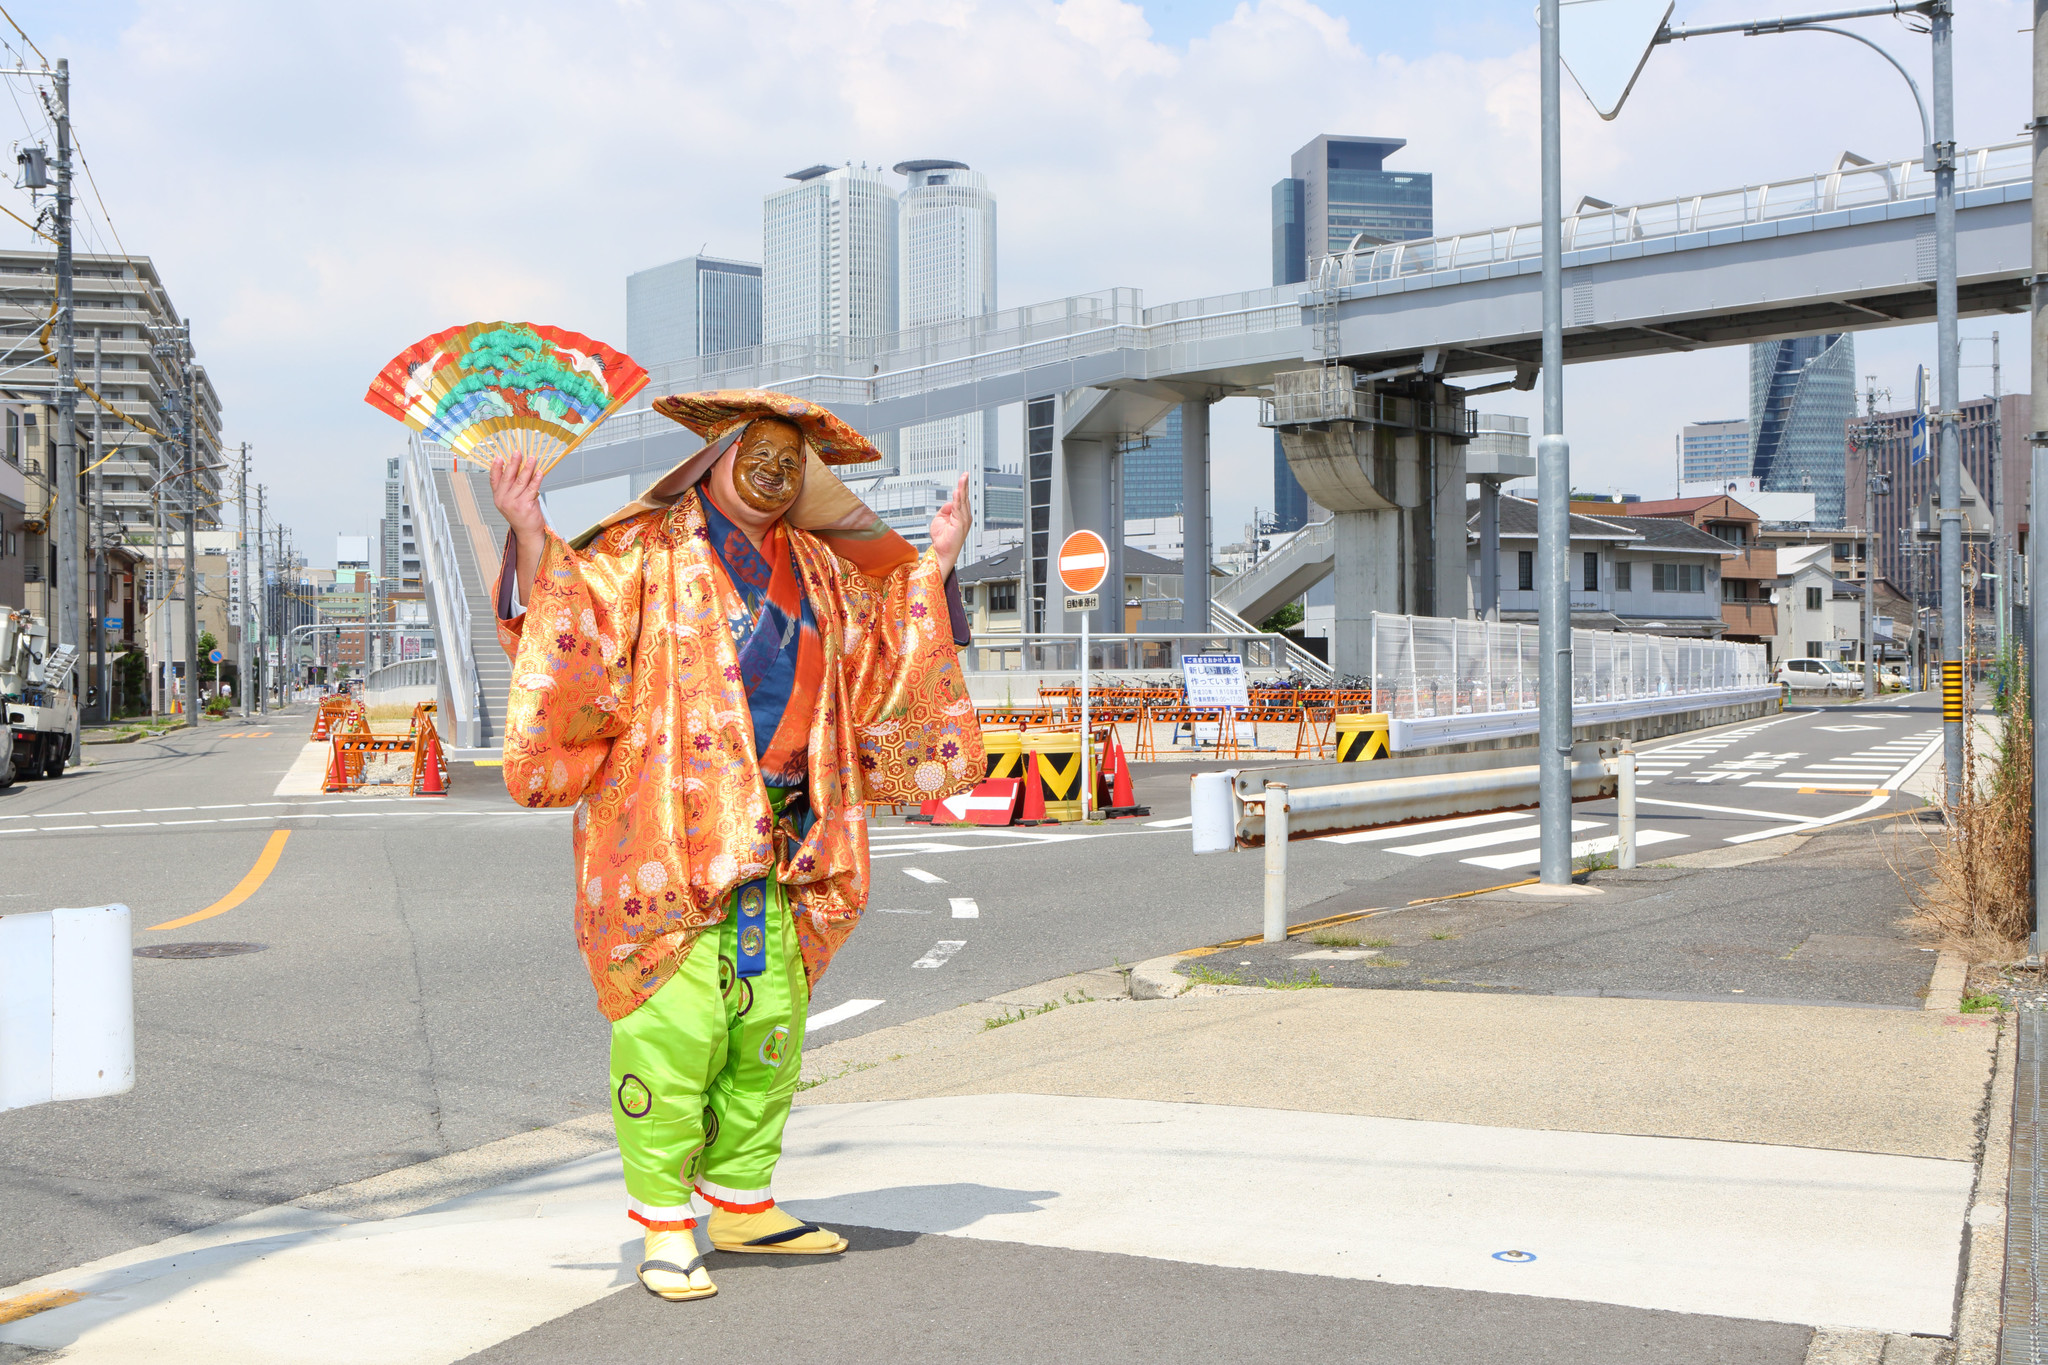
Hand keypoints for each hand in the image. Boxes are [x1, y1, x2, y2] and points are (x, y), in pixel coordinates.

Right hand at [489, 452, 545, 611]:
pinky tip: (539, 472)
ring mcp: (514, 504)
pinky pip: (532, 489)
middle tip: (518, 452)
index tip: (498, 456)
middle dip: (513, 463)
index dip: (495, 467)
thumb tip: (520, 467)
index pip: (494, 480)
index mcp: (498, 497)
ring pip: (521, 481)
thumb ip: (512, 486)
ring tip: (532, 458)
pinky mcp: (525, 506)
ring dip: (527, 468)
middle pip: (508, 477)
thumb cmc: (522, 515)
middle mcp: (503, 500)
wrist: (528, 533)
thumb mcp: (512, 500)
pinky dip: (536, 479)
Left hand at [928, 471, 971, 576]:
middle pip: (965, 497)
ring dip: (963, 489)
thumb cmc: (942, 539)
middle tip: (965, 474)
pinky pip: (958, 508)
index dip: (963, 487)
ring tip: (963, 478)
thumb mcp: (940, 519)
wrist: (942, 552)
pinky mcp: (960, 524)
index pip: (962, 498)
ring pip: (963, 501)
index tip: (963, 477)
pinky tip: (957, 491)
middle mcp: (964, 517)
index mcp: (960, 515)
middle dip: (965, 485)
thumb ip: (945, 509)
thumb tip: (949, 502)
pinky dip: (958, 499)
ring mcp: (964, 520)